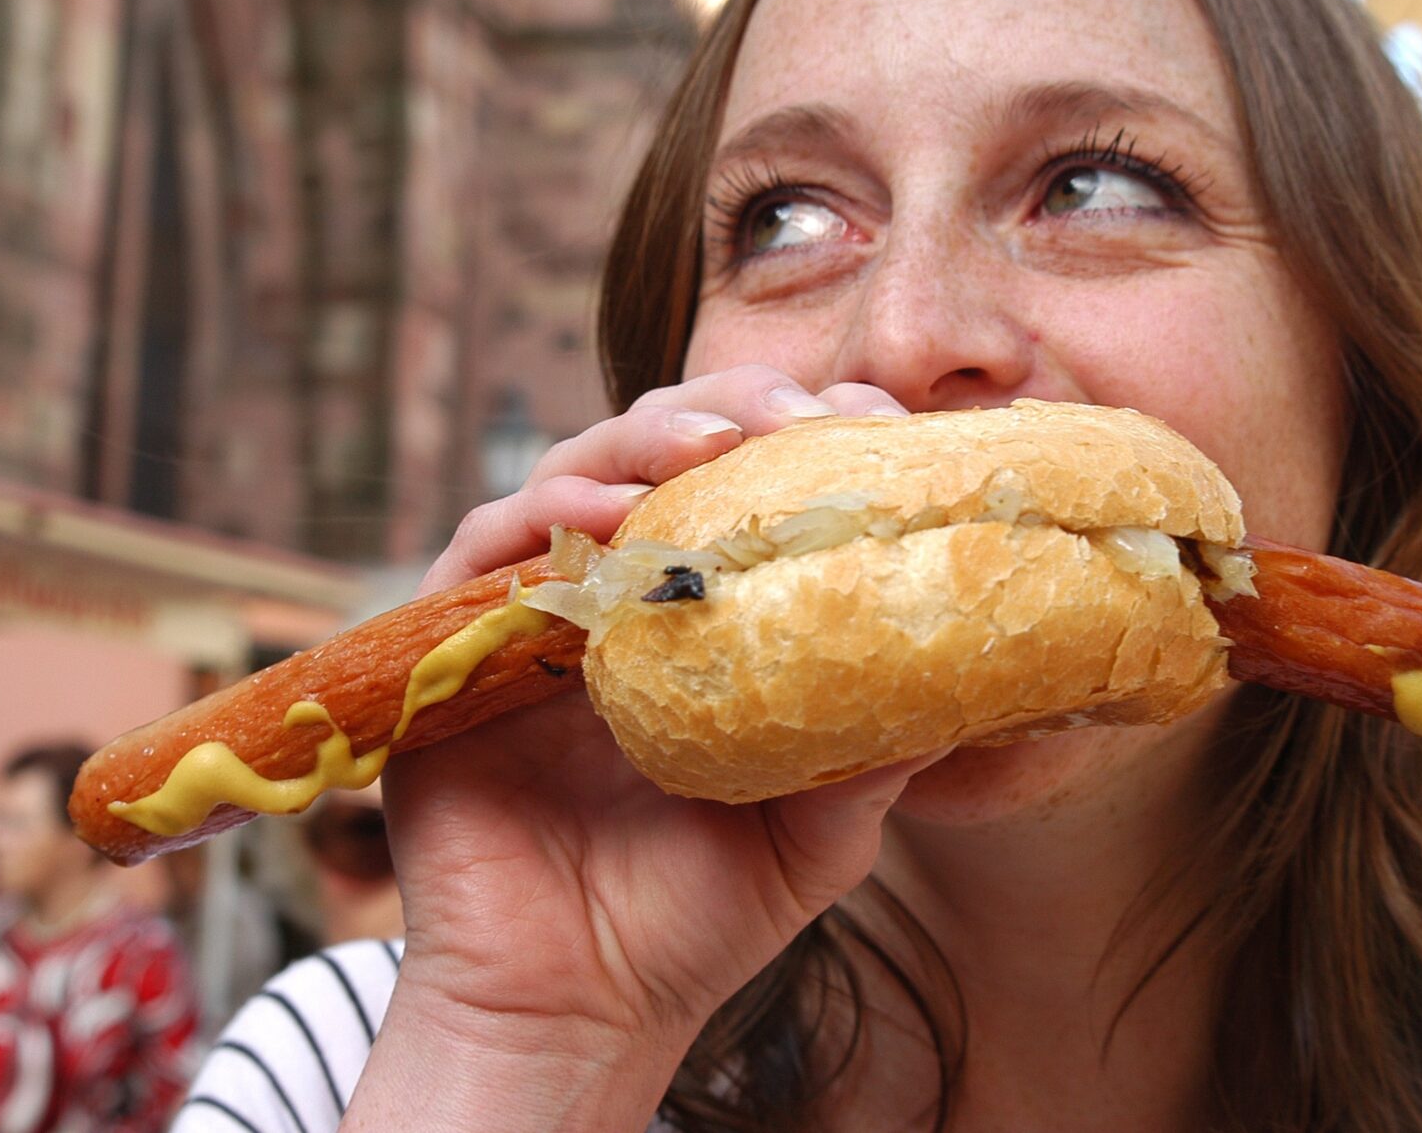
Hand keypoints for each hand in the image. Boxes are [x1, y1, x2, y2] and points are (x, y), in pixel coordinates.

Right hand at [392, 367, 939, 1049]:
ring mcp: (528, 618)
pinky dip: (533, 521)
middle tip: (797, 415)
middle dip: (729, 412)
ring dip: (637, 446)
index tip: (875, 423)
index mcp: (693, 614)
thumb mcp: (819, 824)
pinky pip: (479, 558)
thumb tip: (971, 662)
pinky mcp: (450, 657)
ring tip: (708, 449)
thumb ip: (876, 745)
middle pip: (656, 453)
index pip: (740, 485)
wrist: (581, 1009)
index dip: (800, 438)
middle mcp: (611, 596)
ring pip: (568, 476)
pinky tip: (595, 522)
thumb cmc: (699, 913)